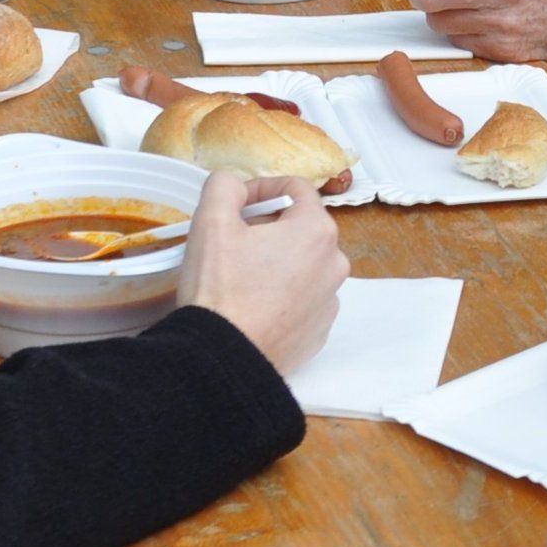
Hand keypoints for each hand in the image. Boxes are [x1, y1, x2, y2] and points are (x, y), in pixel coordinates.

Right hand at [177, 173, 347, 372]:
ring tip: (240, 277)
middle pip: (301, 227)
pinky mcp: (318, 332)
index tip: (236, 204)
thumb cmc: (221, 290)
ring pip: (302, 264)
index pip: (296, 188)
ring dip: (276, 261)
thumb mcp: (211, 221)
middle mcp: (334, 264)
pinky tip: (252, 305)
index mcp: (316, 231)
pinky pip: (302, 299)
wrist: (223, 362)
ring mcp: (329, 301)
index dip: (261, 188)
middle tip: (233, 242)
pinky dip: (281, 295)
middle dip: (268, 227)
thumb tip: (236, 185)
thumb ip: (225, 186)